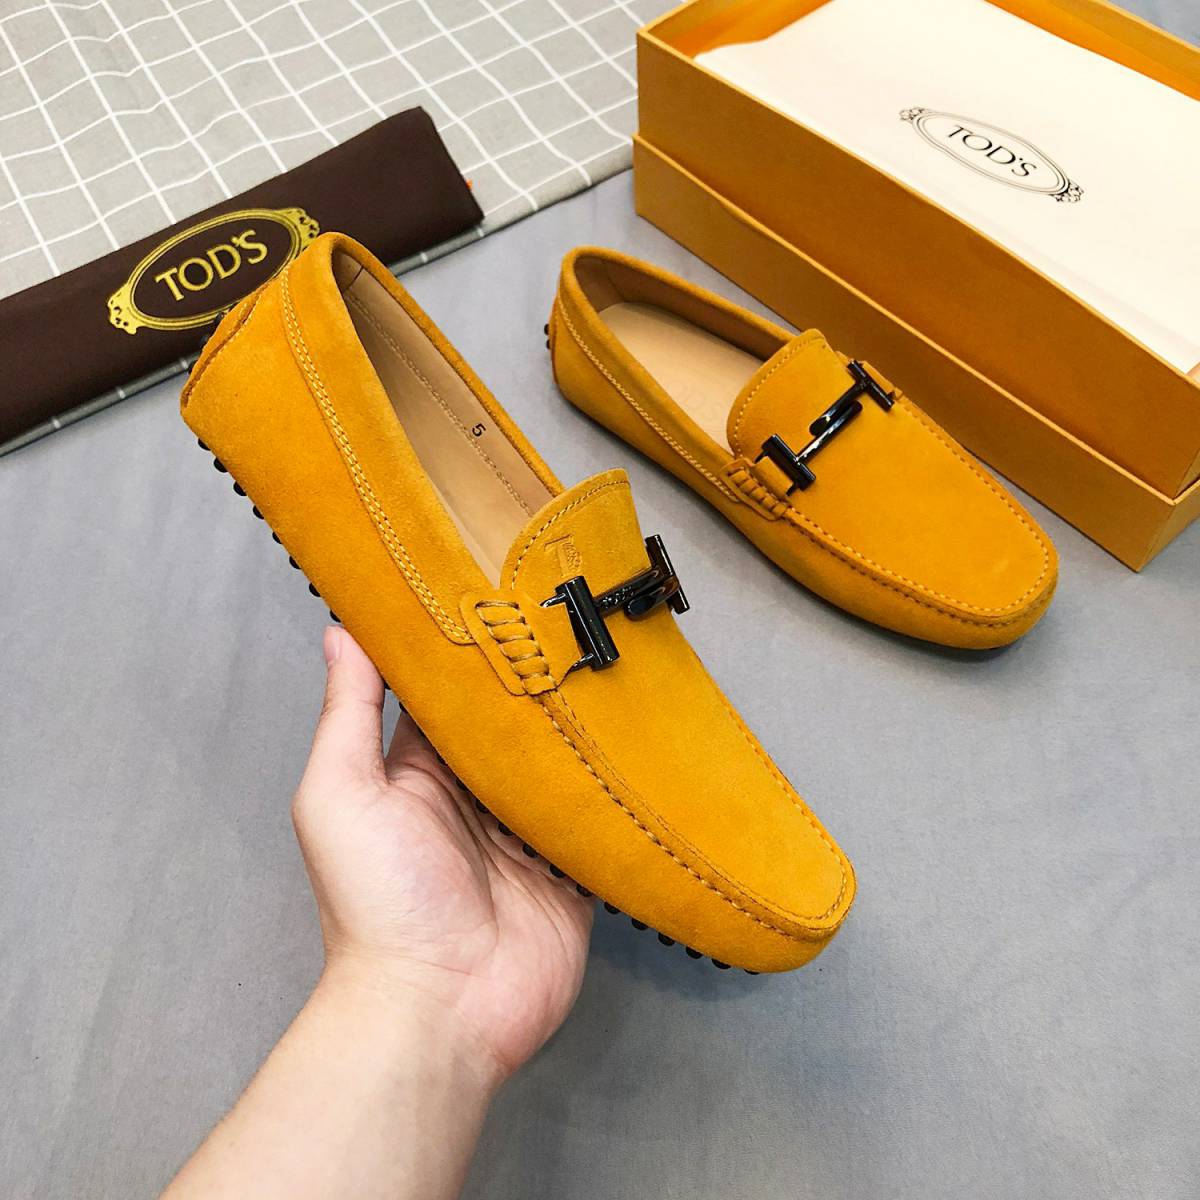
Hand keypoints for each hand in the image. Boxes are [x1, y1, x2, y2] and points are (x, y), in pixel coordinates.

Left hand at [293, 625, 593, 1083]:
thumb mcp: (342, 794)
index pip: (444, 701)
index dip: (466, 655)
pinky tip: (638, 743)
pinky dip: (611, 789)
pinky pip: (593, 818)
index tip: (496, 595)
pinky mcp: (568, 869)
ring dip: (577, 733)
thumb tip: (342, 631)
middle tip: (572, 621)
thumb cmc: (377, 903)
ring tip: (613, 667)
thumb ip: (348, 714)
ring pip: (555, 768)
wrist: (440, 1008)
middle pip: (507, 730)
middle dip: (533, 687)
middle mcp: (471, 800)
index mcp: (416, 777)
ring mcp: (523, 836)